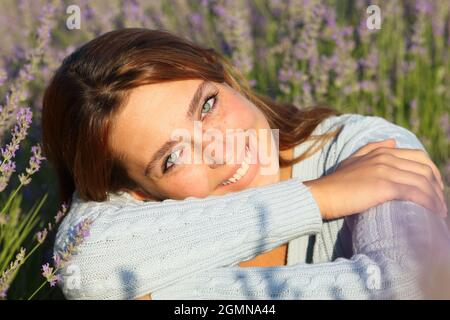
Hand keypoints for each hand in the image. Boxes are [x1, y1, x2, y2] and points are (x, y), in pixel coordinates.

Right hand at [304, 139, 446, 219]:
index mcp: (381, 151)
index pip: (419, 157)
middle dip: (438, 187)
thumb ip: (372, 148)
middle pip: (425, 169)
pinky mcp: (384, 186)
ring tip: (440, 213)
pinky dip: (429, 203)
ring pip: (423, 182)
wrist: (322, 195)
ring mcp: (386, 171)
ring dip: (437, 198)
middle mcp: (386, 157)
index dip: (432, 173)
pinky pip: (416, 193)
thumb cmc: (336, 183)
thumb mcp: (353, 160)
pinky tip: (434, 213)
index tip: (435, 189)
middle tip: (440, 204)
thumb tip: (393, 141)